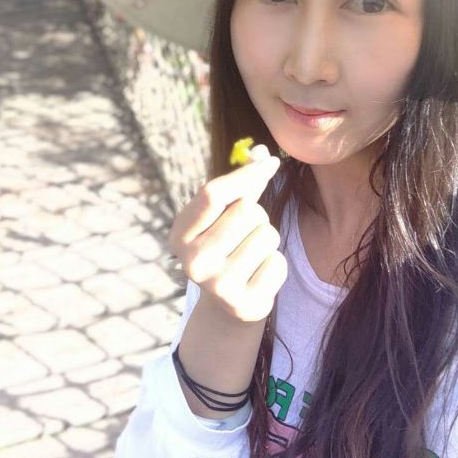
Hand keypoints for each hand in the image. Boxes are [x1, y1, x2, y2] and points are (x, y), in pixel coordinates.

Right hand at [168, 145, 286, 323]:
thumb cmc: (227, 244)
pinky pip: (278, 263)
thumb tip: (262, 152)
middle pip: (247, 213)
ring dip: (267, 239)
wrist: (226, 304)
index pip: (213, 194)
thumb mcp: (224, 213)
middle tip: (245, 233)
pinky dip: (275, 265)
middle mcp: (192, 261)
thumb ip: (241, 182)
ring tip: (251, 253)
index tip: (270, 163)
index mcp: (180, 234)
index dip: (246, 174)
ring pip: (267, 235)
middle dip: (257, 216)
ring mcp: (217, 286)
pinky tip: (258, 274)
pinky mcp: (243, 304)